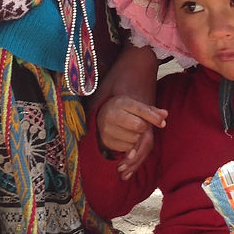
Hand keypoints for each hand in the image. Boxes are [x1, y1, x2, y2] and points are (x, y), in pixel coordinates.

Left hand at [91, 44, 160, 173]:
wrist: (140, 61)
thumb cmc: (121, 74)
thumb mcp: (104, 88)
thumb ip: (95, 106)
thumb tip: (83, 124)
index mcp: (132, 105)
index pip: (138, 125)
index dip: (133, 143)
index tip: (129, 154)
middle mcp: (143, 112)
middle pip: (145, 139)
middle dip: (135, 156)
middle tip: (121, 169)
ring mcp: (149, 115)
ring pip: (148, 141)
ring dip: (138, 158)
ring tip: (125, 172)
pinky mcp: (150, 118)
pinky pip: (148, 137)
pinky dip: (141, 150)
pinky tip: (132, 161)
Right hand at [96, 94, 166, 177]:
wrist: (103, 115)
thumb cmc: (125, 110)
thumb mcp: (137, 106)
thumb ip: (152, 111)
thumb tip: (165, 115)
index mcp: (121, 103)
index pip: (141, 110)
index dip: (154, 118)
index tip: (162, 123)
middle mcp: (112, 114)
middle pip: (138, 126)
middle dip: (143, 127)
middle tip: (140, 124)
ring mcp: (107, 128)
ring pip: (134, 139)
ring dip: (137, 137)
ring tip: (132, 130)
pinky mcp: (106, 141)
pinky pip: (127, 148)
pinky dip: (130, 145)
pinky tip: (126, 137)